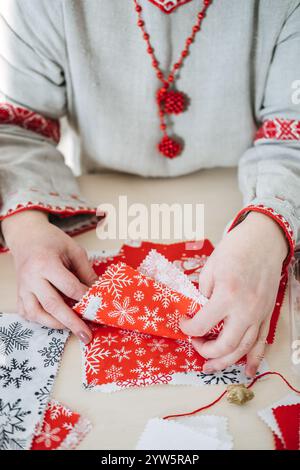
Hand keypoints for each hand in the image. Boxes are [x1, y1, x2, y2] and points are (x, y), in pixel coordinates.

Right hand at [2, 210, 97, 342]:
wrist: (26, 236)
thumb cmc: (51, 241)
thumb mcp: (73, 250)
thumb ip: (86, 271)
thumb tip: (97, 292)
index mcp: (46, 263)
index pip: (69, 287)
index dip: (85, 298)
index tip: (98, 305)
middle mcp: (32, 278)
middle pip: (52, 305)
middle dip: (72, 322)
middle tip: (87, 335)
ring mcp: (23, 288)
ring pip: (37, 314)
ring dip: (56, 325)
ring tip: (73, 329)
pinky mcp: (19, 295)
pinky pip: (28, 314)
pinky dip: (41, 321)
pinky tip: (55, 321)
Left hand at [180, 211, 287, 376]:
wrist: (264, 241)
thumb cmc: (236, 249)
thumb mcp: (211, 267)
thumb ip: (202, 293)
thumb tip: (197, 311)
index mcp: (227, 295)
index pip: (202, 324)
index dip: (188, 327)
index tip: (183, 321)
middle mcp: (245, 310)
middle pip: (225, 345)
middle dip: (206, 351)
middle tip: (195, 344)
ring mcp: (259, 314)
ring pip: (244, 349)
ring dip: (226, 362)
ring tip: (211, 367)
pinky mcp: (267, 315)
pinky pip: (262, 343)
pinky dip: (255, 359)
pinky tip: (249, 371)